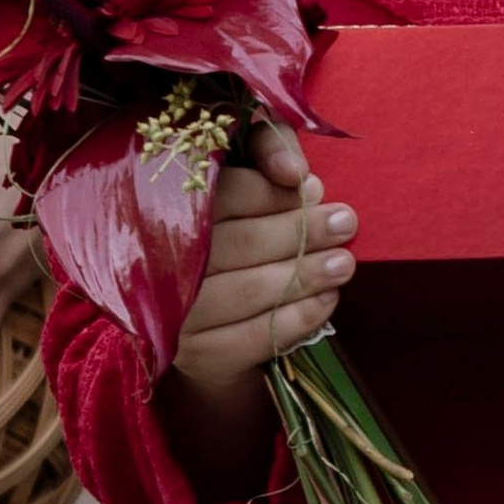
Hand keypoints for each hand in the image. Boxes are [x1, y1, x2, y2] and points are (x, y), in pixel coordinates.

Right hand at [168, 118, 356, 393]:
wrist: (201, 312)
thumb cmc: (230, 222)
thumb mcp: (242, 170)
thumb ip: (266, 148)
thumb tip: (295, 173)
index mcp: (164, 207)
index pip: (219, 196)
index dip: (269, 192)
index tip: (313, 187)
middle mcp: (158, 261)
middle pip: (237, 244)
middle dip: (299, 232)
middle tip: (345, 222)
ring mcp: (173, 314)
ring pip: (247, 291)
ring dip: (304, 275)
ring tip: (344, 263)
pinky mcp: (194, 354)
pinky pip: (253, 337)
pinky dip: (296, 318)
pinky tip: (326, 300)